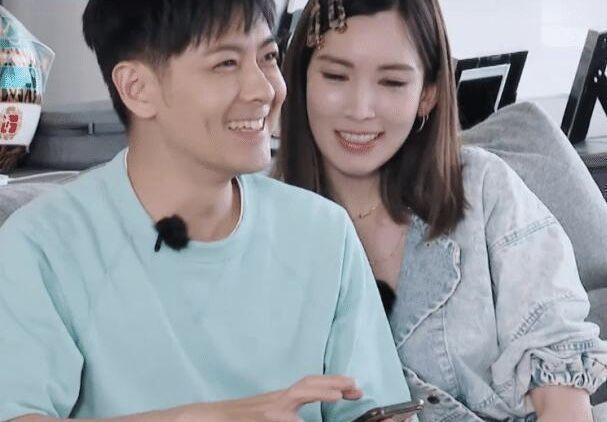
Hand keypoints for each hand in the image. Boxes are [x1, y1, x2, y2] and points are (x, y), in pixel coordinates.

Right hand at [183, 375, 362, 421]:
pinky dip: (296, 418)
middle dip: (333, 382)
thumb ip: (288, 412)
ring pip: (298, 392)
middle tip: (356, 386)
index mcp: (280, 399)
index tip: (352, 387)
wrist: (208, 418)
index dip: (332, 384)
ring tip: (341, 392)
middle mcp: (277, 401)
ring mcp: (270, 409)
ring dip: (321, 389)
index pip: (309, 386)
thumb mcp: (267, 412)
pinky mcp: (262, 417)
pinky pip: (284, 416)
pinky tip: (304, 418)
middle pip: (307, 383)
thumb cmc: (239, 419)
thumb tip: (304, 417)